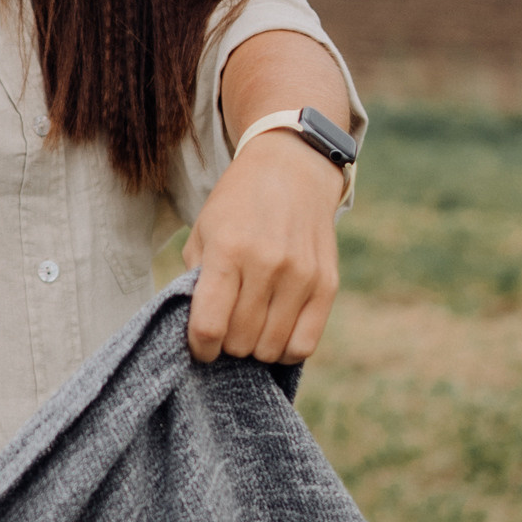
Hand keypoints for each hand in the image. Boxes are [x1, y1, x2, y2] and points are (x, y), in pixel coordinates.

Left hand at [183, 131, 342, 364]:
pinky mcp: (327, 284)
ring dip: (255, 349)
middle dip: (227, 346)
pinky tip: (276, 335)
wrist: (292, 170)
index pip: (209, 326)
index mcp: (228, 250)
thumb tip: (198, 331)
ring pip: (271, 348)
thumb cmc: (238, 205)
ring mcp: (301, 275)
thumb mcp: (204, 232)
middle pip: (241, 341)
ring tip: (251, 329)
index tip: (201, 346)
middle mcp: (266, 264)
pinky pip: (305, 344)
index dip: (201, 348)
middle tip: (228, 329)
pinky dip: (286, 351)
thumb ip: (194, 280)